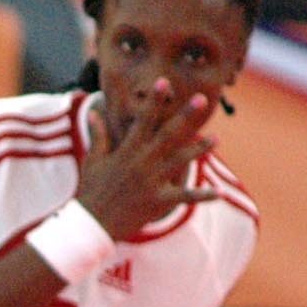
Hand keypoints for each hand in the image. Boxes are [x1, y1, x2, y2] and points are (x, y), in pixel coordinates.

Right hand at [78, 79, 219, 240]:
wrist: (89, 224)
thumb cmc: (90, 191)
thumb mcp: (92, 161)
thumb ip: (98, 135)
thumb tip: (94, 112)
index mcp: (126, 151)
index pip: (143, 120)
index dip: (154, 100)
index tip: (163, 82)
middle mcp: (141, 163)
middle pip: (168, 135)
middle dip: (185, 116)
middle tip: (201, 98)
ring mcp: (151, 182)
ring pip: (181, 161)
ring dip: (200, 149)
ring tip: (216, 139)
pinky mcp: (157, 201)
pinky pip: (184, 197)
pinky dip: (201, 196)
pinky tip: (218, 193)